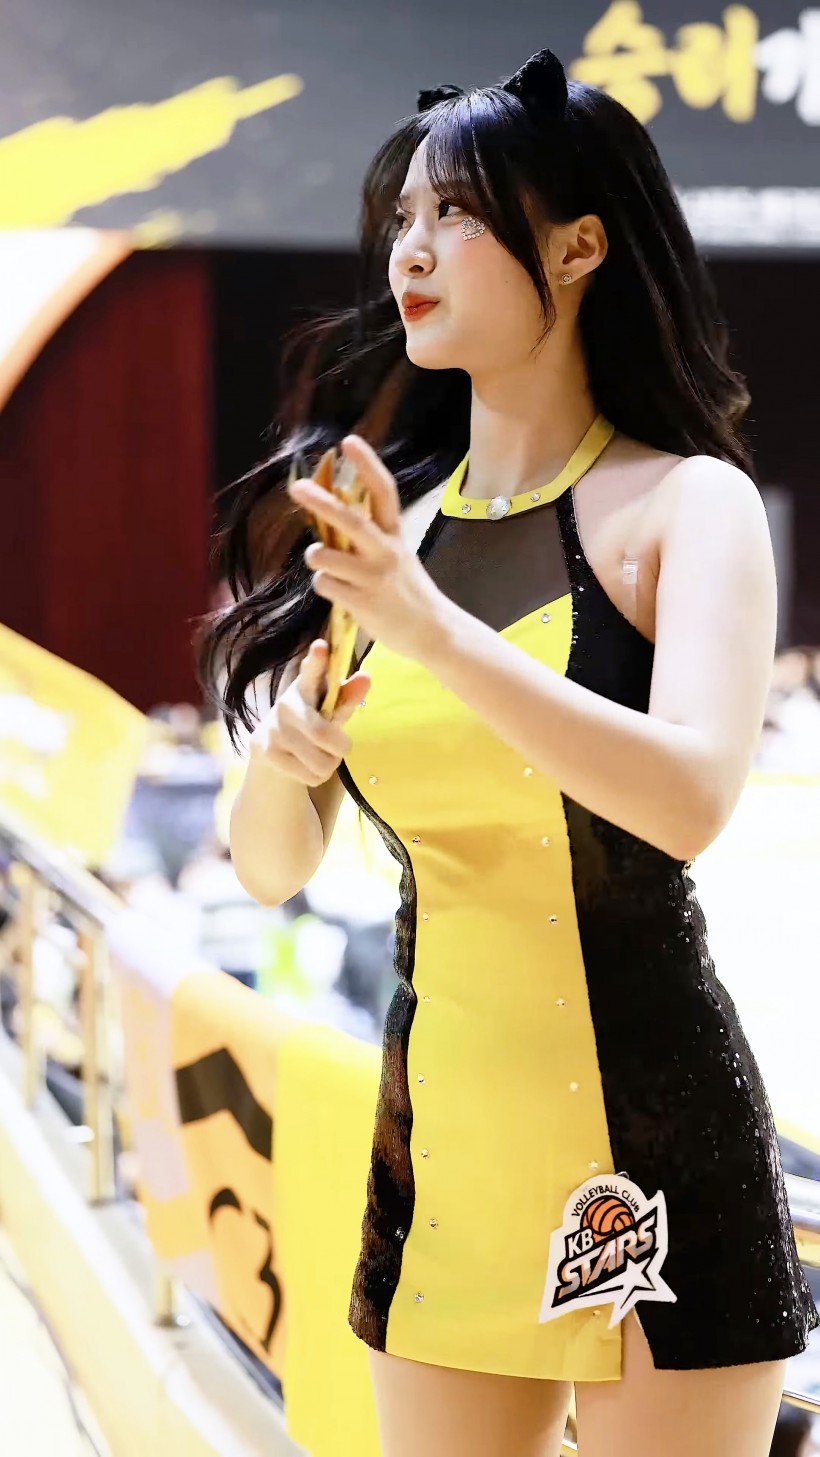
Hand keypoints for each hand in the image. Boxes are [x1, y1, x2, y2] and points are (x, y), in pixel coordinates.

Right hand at [250, 639, 369, 787]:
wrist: (273, 751)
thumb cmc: (310, 723)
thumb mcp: (330, 710)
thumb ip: (347, 697)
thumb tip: (366, 677)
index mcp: (304, 687)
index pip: (311, 673)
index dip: (316, 662)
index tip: (321, 647)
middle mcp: (286, 703)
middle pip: (324, 735)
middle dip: (340, 748)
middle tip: (339, 747)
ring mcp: (273, 728)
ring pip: (321, 762)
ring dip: (328, 764)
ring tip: (318, 756)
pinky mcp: (266, 752)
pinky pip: (311, 776)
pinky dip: (316, 776)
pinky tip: (304, 766)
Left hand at [287, 435, 444, 661]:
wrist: (432, 631)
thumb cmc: (407, 591)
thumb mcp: (396, 555)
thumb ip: (368, 535)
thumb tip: (329, 512)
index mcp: (395, 535)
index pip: (383, 492)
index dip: (366, 465)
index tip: (349, 442)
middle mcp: (386, 552)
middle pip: (349, 520)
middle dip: (321, 502)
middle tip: (297, 487)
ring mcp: (374, 578)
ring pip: (323, 556)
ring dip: (315, 557)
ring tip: (325, 565)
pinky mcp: (363, 603)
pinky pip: (323, 585)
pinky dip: (323, 586)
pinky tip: (338, 592)